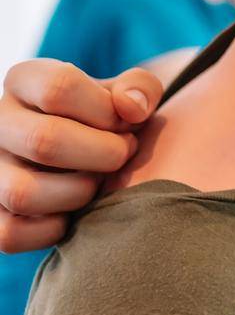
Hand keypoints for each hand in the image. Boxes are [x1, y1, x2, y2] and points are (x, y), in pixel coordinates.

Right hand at [0, 60, 161, 251]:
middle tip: (123, 155)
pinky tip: (76, 214)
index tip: (126, 123)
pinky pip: (11, 233)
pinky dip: (53, 230)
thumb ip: (141, 88)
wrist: (95, 157)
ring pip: (22, 193)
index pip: (58, 87)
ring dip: (79, 192)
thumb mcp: (130, 95)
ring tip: (99, 182)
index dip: (106, 110)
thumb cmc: (113, 121)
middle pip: (44, 141)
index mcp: (24, 81)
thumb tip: (131, 108)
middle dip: (102, 154)